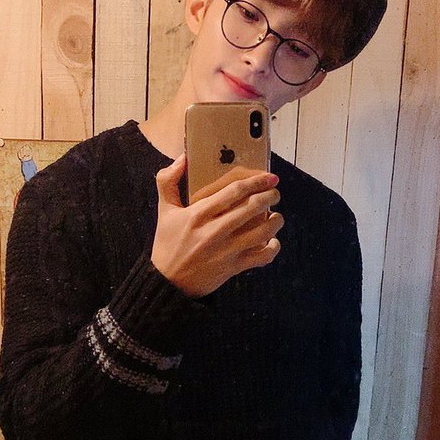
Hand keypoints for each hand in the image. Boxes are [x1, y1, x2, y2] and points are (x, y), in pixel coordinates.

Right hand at [150, 154, 283, 296]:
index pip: (234, 191)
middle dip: (270, 196)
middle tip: (275, 192)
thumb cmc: (167, 244)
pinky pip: (262, 257)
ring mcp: (226, 250)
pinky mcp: (233, 267)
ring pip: (262, 231)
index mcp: (198, 214)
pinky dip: (273, 248)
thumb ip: (168, 182)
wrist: (168, 282)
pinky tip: (272, 241)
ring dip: (275, 220)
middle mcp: (214, 231)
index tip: (269, 177)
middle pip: (252, 208)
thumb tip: (183, 157)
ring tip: (276, 215)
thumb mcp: (164, 211)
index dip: (256, 181)